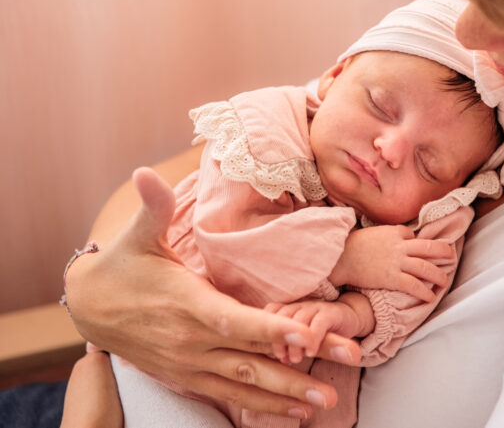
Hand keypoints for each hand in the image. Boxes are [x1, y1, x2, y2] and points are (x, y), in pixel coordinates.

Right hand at [65, 167, 361, 419]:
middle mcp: (191, 340)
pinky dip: (261, 405)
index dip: (271, 330)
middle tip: (342, 370)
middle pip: (252, 358)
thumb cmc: (123, 266)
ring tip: (323, 402)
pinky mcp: (187, 377)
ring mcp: (190, 364)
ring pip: (244, 384)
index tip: (308, 336)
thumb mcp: (138, 236)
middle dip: (298, 367)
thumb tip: (144, 172)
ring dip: (285, 395)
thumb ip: (153, 208)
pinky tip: (293, 413)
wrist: (89, 308)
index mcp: (187, 303)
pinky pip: (229, 395)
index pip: (234, 321)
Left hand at [265, 298, 363, 363]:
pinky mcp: (332, 313)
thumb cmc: (319, 334)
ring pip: (299, 319)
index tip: (271, 355)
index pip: (270, 312)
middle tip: (283, 360)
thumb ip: (284, 347)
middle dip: (279, 340)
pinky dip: (313, 338)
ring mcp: (316, 307)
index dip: (267, 332)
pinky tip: (311, 353)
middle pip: (282, 316)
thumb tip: (267, 369)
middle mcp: (300, 305)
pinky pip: (320, 322)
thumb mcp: (299, 340)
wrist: (350, 320)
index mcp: (288, 309)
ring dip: (295, 342)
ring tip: (296, 360)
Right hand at [328, 225, 451, 301]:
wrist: (339, 257)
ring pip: (426, 267)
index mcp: (394, 232)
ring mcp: (397, 261)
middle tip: (451, 256)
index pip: (412, 236)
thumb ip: (385, 235)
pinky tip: (430, 297)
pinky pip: (414, 285)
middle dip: (444, 252)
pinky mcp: (391, 278)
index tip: (424, 250)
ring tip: (444, 281)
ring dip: (439, 275)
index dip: (417, 243)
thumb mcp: (371, 233)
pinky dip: (425, 291)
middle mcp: (399, 245)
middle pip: (429, 248)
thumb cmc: (350, 245)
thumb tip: (397, 238)